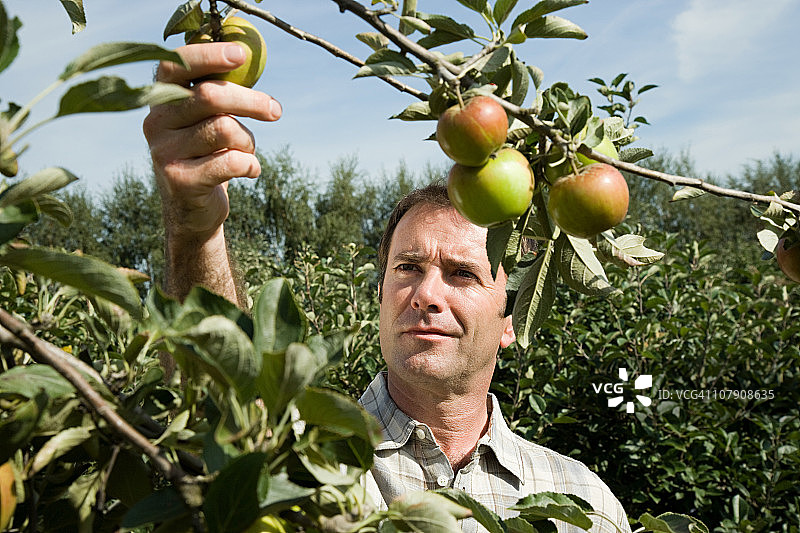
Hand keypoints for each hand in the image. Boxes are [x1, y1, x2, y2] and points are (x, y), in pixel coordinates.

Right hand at [143, 42, 281, 241]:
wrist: (193, 209)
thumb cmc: (208, 153)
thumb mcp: (208, 119)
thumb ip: (218, 89)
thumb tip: (247, 53)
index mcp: (160, 99)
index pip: (176, 65)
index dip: (209, 55)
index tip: (242, 54)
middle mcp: (155, 122)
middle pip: (210, 96)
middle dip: (251, 101)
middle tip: (275, 111)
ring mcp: (164, 152)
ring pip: (225, 129)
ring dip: (248, 141)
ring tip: (247, 152)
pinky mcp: (179, 180)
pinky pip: (231, 162)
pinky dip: (250, 165)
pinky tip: (250, 171)